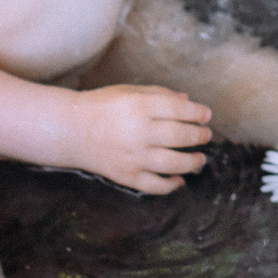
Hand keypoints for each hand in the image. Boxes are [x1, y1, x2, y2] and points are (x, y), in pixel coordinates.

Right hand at [70, 84, 211, 192]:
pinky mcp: (126, 176)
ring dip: (192, 162)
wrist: (71, 130)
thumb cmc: (103, 106)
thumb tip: (189, 103)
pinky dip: (171, 185)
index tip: (207, 115)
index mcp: (138, 106)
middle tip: (206, 135)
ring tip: (201, 159)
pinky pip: (155, 186)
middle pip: (179, 136)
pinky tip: (179, 180)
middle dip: (199, 136)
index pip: (178, 110)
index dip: (197, 113)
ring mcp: (132, 157)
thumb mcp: (130, 91)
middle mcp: (137, 132)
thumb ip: (160, 95)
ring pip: (173, 164)